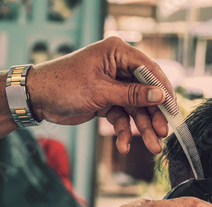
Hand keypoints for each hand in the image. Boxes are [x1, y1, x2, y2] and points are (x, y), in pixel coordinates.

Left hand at [28, 37, 170, 153]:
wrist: (37, 99)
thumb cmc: (64, 85)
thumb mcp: (101, 91)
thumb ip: (132, 94)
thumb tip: (159, 95)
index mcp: (117, 53)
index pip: (149, 71)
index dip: (163, 91)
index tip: (174, 110)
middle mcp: (118, 67)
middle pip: (145, 93)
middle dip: (154, 115)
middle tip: (164, 133)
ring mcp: (114, 85)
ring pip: (136, 108)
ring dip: (143, 128)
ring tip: (153, 147)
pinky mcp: (108, 100)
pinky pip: (122, 117)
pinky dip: (123, 131)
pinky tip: (123, 145)